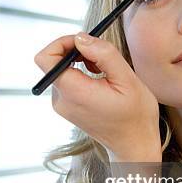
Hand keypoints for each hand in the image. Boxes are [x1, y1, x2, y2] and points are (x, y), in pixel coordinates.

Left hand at [34, 32, 161, 160]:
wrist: (135, 145)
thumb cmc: (136, 115)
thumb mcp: (127, 79)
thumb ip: (103, 54)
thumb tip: (81, 37)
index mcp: (74, 92)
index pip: (46, 59)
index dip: (61, 42)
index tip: (83, 42)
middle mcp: (61, 100)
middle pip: (53, 62)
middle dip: (76, 52)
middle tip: (101, 58)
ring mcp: (62, 106)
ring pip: (61, 69)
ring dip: (81, 63)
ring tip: (105, 72)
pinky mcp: (67, 107)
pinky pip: (67, 80)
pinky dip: (81, 73)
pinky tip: (101, 81)